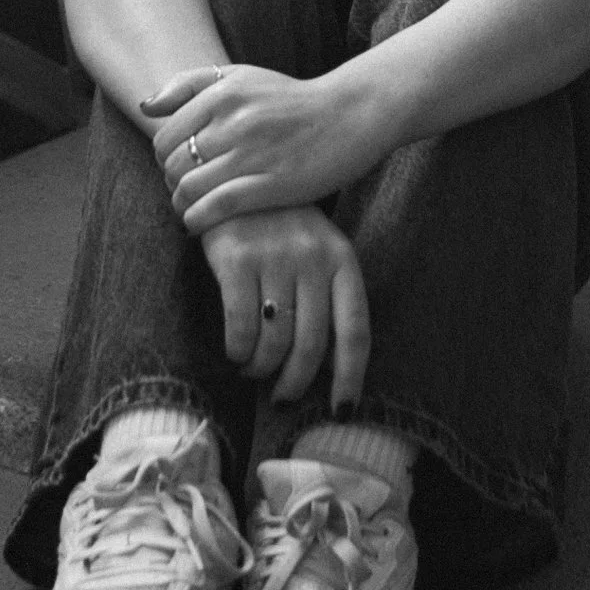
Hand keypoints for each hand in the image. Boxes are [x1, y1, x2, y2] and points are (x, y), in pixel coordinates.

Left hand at [140, 62, 386, 230]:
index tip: (179, 169)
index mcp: (222, 93)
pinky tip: (199, 224)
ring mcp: (253, 154)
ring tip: (191, 210)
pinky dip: (197, 220)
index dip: (164, 160)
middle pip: (174, 166)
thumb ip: (189, 85)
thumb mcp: (241, 76)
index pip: (165, 137)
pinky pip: (216, 207)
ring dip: (182, 206)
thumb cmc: (292, 100)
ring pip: (189, 188)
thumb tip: (146, 108)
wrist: (351, 114)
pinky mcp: (272, 184)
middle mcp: (234, 121)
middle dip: (172, 184)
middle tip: (186, 191)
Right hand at [197, 205, 370, 409]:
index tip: (341, 408)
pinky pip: (241, 326)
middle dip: (296, 382)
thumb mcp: (317, 253)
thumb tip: (333, 371)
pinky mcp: (236, 257)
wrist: (233, 180)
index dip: (351, 377)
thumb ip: (328, 300)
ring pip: (274, 341)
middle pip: (312, 346)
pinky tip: (235, 351)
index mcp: (342, 259)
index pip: (355, 331)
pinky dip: (238, 350)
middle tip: (282, 396)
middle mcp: (313, 258)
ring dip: (262, 369)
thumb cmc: (281, 229)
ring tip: (253, 370)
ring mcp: (275, 256)